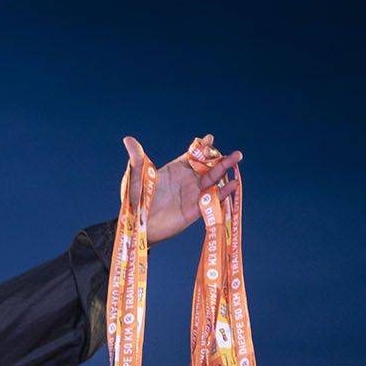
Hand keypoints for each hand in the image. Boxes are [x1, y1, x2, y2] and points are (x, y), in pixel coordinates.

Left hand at [127, 134, 242, 243]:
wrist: (138, 226)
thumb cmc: (136, 202)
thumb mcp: (136, 178)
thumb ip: (137, 159)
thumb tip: (128, 140)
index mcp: (175, 170)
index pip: (192, 156)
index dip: (202, 148)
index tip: (209, 139)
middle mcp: (187, 180)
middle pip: (207, 166)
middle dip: (220, 158)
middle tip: (235, 152)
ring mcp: (192, 194)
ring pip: (212, 180)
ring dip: (224, 170)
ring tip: (236, 160)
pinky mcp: (194, 210)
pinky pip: (210, 200)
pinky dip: (222, 193)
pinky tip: (232, 185)